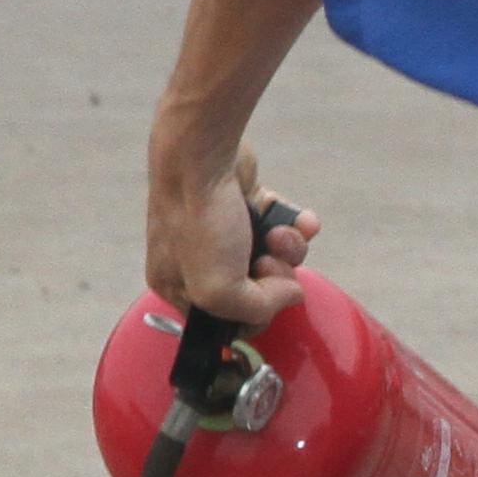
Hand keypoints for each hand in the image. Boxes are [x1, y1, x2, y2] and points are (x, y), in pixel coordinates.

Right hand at [151, 143, 316, 329]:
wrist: (203, 153)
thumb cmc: (199, 220)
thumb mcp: (218, 290)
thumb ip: (257, 310)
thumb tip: (292, 294)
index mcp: (177, 287)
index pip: (227, 323)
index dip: (254, 315)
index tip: (260, 298)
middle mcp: (198, 260)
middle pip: (259, 291)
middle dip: (275, 277)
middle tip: (265, 259)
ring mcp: (224, 231)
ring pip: (277, 258)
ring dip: (288, 249)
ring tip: (278, 233)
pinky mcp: (246, 205)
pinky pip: (285, 227)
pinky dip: (297, 225)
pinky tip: (300, 221)